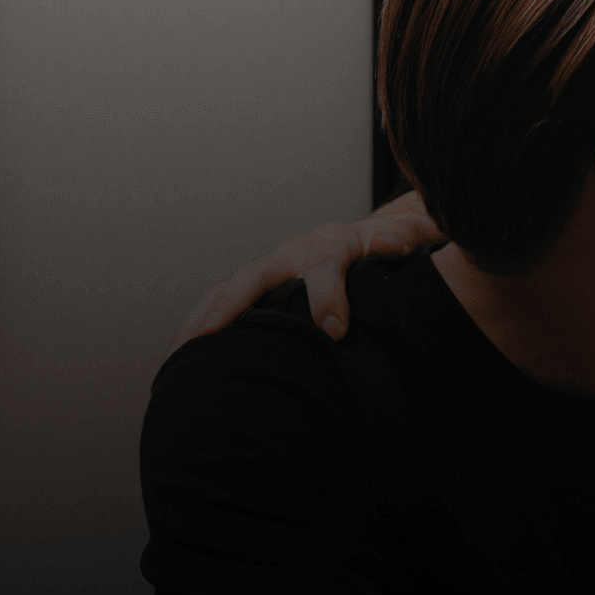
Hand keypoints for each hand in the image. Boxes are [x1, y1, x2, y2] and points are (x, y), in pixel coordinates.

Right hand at [174, 189, 443, 345]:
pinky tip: (182, 357)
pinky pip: (227, 303)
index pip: (325, 260)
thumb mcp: (415, 238)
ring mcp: (276, 269)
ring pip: (231, 289)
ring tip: (179, 355)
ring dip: (204, 319)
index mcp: (336, 241)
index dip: (327, 294)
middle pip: (257, 274)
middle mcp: (297, 251)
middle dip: (233, 306)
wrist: (389, 237)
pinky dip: (203, 326)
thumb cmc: (404, 246)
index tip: (334, 331)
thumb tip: (391, 243)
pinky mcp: (265, 288)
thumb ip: (407, 238)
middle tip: (211, 340)